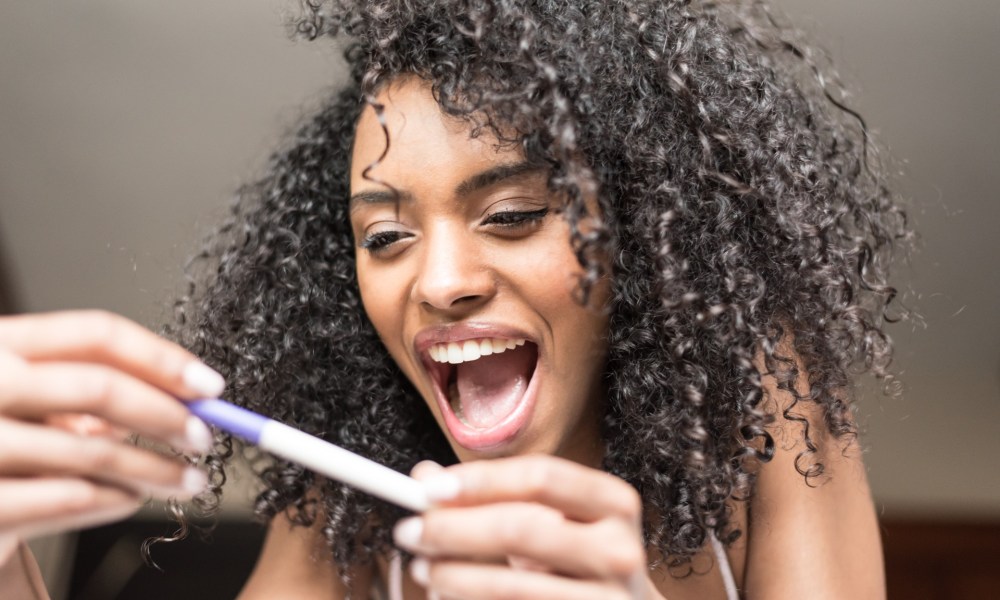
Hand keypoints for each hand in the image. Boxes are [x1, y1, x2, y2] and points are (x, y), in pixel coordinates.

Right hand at [0, 311, 224, 562]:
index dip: (162, 358)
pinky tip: (132, 498)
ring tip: (186, 479)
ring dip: (154, 467)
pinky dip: (115, 499)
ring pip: (92, 449)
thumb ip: (86, 392)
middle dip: (166, 415)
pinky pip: (69, 499)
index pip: (95, 334)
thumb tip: (181, 398)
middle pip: (98, 387)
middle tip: (204, 439)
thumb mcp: (29, 402)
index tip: (210, 386)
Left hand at [394, 455, 660, 599]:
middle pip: (524, 528)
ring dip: (454, 578)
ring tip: (424, 572)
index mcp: (614, 503)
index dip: (482, 479)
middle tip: (408, 533)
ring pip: (514, 586)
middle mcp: (621, 550)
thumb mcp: (550, 521)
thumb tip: (424, 479)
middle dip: (455, 529)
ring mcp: (611, 599)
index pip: (542, 477)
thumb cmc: (578, 564)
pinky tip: (451, 597)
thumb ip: (494, 496)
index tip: (428, 489)